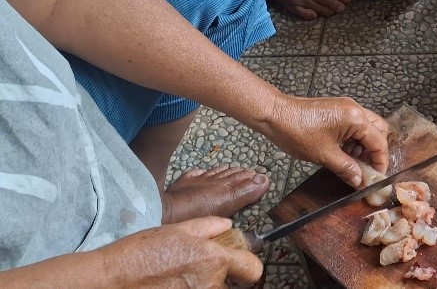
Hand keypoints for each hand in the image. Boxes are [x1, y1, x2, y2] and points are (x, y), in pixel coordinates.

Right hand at [98, 217, 262, 287]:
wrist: (111, 279)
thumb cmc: (141, 252)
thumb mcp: (177, 228)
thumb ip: (208, 226)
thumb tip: (228, 226)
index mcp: (214, 259)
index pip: (253, 270)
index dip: (249, 265)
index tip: (241, 262)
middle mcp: (210, 283)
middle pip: (232, 284)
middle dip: (222, 276)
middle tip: (199, 266)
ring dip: (206, 283)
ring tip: (182, 274)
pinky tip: (173, 283)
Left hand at [261, 95, 389, 185]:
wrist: (274, 115)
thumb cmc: (297, 132)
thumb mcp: (324, 155)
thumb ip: (347, 168)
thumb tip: (360, 181)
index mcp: (355, 118)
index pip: (379, 142)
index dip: (380, 162)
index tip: (376, 179)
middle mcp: (355, 109)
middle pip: (378, 131)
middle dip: (375, 151)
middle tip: (367, 169)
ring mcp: (345, 108)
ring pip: (366, 128)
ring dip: (364, 146)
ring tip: (354, 163)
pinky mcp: (336, 110)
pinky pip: (354, 125)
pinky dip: (354, 140)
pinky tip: (344, 153)